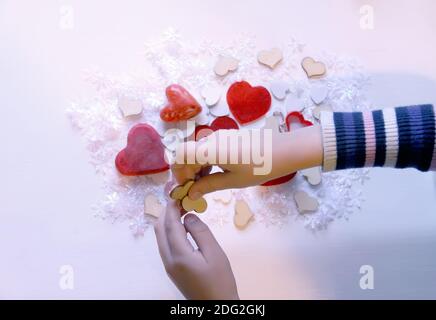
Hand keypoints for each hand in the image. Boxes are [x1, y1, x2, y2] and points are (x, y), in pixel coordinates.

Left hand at [154, 202, 238, 299]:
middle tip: (180, 199)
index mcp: (178, 255)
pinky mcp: (173, 269)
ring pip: (161, 237)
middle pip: (160, 230)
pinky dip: (171, 232)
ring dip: (168, 221)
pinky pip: (166, 245)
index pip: (170, 224)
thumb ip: (201, 232)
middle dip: (167, 212)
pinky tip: (183, 227)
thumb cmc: (220, 281)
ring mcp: (169, 266)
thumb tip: (189, 216)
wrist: (216, 308)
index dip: (172, 207)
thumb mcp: (215, 254)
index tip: (178, 193)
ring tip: (183, 209)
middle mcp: (168, 260)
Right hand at [172, 125, 322, 198]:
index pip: (180, 155)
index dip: (177, 171)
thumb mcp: (233, 181)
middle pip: (187, 153)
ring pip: (197, 151)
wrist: (285, 150)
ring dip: (196, 168)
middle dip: (186, 172)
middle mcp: (211, 140)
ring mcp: (219, 137)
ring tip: (205, 185)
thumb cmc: (260, 167)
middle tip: (194, 190)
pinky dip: (206, 162)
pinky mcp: (227, 138)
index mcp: (210, 150)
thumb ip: (209, 185)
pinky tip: (215, 174)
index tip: (185, 187)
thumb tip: (191, 193)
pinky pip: (208, 149)